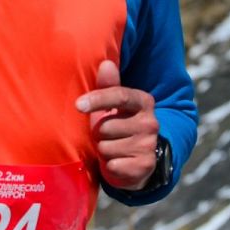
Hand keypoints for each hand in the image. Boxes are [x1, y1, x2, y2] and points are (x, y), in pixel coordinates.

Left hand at [75, 60, 159, 190]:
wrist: (137, 159)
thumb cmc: (118, 125)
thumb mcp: (112, 105)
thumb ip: (108, 85)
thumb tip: (106, 63)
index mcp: (143, 102)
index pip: (120, 96)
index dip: (97, 99)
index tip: (78, 105)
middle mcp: (151, 122)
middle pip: (107, 127)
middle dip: (99, 133)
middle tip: (106, 135)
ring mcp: (149, 145)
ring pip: (107, 147)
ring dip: (103, 150)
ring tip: (112, 148)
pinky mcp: (145, 166)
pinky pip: (113, 165)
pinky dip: (110, 166)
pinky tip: (117, 162)